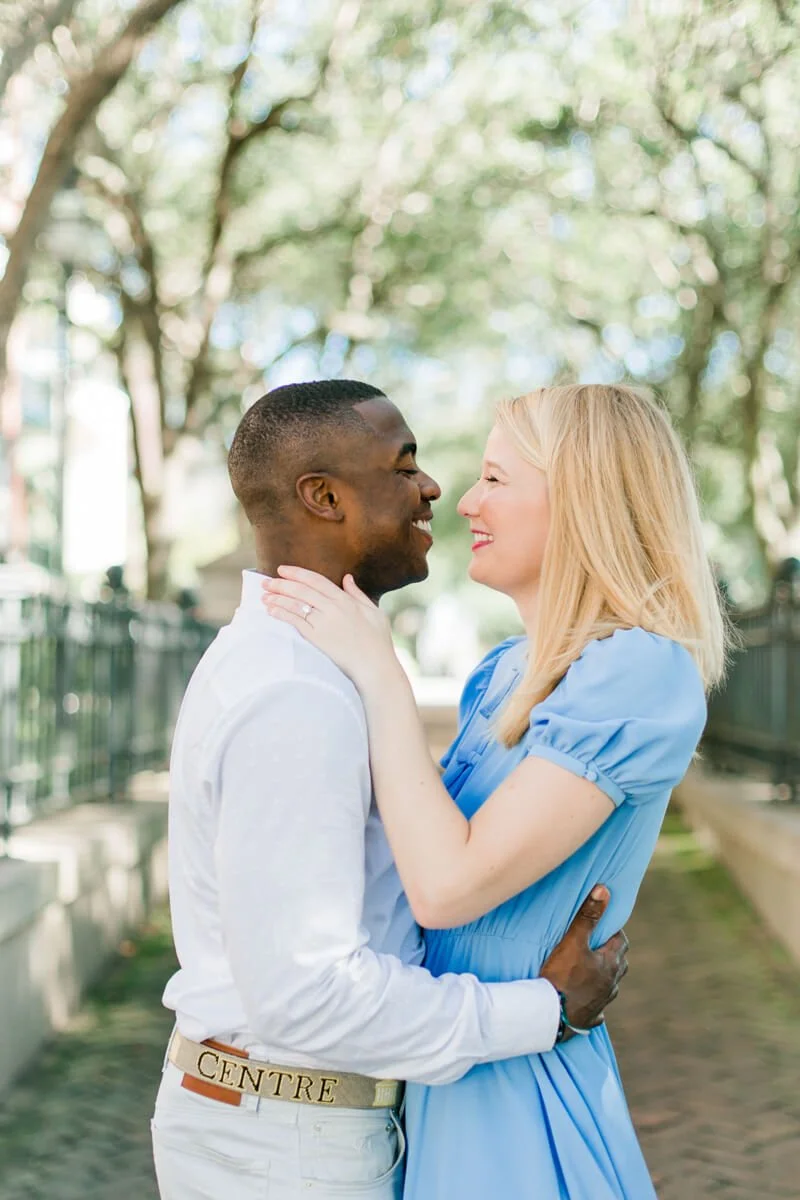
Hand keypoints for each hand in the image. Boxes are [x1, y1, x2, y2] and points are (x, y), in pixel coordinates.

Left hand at [262, 567, 398, 689]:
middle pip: (302, 590)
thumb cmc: (378, 641)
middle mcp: (333, 609)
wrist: (374, 666)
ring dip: (278, 598)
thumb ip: (358, 594)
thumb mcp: (374, 611)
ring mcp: (324, 624)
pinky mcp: (318, 639)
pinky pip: (296, 622)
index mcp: (346, 600)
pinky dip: (282, 614)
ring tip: (264, 595)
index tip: (283, 569)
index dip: (297, 573)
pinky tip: (271, 610)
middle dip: (282, 584)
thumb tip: (347, 578)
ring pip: (296, 605)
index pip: (316, 580)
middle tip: (266, 581)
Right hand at [539, 885, 628, 1037]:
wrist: (552, 1015)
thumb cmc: (563, 977)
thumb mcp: (573, 941)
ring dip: (605, 975)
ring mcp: (604, 1001)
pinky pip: (599, 1008)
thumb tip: (604, 889)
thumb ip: (588, 916)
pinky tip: (588, 1000)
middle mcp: (612, 983)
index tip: (604, 925)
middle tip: (597, 943)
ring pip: (611, 985)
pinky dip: (595, 1001)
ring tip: (592, 968)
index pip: (621, 941)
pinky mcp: (592, 1016)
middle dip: (612, 952)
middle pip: (620, 963)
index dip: (614, 931)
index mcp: (611, 963)